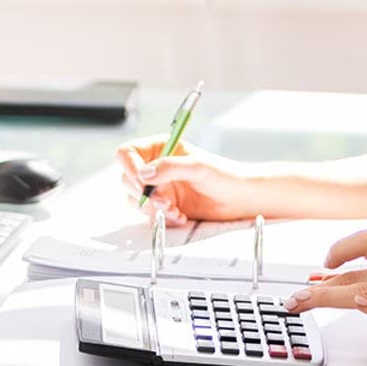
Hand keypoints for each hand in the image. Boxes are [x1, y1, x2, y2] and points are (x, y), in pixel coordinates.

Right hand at [114, 135, 251, 225]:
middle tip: (163, 201)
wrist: (238, 199)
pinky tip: (180, 216)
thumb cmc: (223, 175)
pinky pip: (149, 213)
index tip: (141, 180)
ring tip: (174, 210)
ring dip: (152, 207)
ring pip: (135, 198)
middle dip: (143, 192)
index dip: (129, 166)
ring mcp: (158, 187)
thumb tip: (143, 174)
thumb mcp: (197, 167)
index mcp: (160, 147)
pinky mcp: (163, 205)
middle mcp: (155, 166)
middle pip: (128, 178)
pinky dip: (162, 217)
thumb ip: (169, 167)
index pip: (128, 152)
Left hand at [283, 230, 366, 365]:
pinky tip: (359, 303)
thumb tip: (324, 282)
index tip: (322, 263)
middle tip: (295, 299)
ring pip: (364, 289)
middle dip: (320, 288)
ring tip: (305, 303)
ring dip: (328, 298)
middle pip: (357, 273)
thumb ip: (365, 288)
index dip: (342, 248)